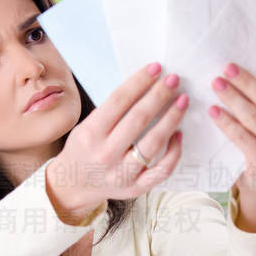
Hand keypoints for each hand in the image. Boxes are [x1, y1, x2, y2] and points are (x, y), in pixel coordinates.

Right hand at [46, 61, 188, 223]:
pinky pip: (162, 169)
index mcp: (91, 134)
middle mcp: (106, 154)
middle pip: (139, 119)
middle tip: (173, 80)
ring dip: (171, 118)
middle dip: (159, 96)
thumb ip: (110, 112)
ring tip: (182, 101)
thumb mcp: (86, 127)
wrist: (74, 185)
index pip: (119, 101)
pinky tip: (179, 134)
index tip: (156, 68)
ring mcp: (122, 173)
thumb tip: (144, 86)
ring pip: (154, 143)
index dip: (139, 82)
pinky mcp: (135, 187)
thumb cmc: (83, 150)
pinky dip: (174, 151)